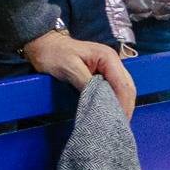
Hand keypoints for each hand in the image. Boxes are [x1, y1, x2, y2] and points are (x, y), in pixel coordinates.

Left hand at [22, 30, 136, 117]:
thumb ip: (87, 84)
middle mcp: (113, 61)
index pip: (123, 84)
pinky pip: (113, 88)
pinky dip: (113, 100)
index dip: (123, 103)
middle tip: (120, 124)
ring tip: (117, 121)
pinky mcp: (102, 73)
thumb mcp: (69, 69)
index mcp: (108, 57)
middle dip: (125, 106)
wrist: (43, 45)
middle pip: (127, 87)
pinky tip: (110, 110)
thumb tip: (101, 101)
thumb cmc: (53, 54)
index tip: (120, 120)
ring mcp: (108, 67)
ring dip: (121, 104)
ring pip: (122, 89)